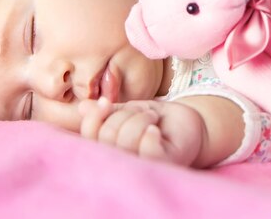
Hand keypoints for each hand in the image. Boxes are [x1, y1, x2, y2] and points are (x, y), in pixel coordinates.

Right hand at [79, 98, 205, 166]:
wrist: (187, 120)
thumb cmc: (155, 119)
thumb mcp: (128, 111)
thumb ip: (106, 113)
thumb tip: (83, 107)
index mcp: (110, 150)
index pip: (90, 137)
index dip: (94, 118)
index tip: (105, 103)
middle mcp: (123, 163)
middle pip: (108, 135)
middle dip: (125, 114)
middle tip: (144, 112)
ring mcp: (143, 166)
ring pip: (126, 141)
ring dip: (140, 119)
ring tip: (153, 118)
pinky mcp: (164, 165)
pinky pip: (148, 150)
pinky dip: (149, 133)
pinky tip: (156, 129)